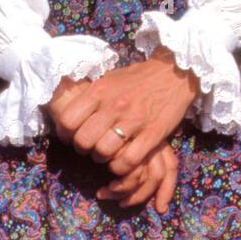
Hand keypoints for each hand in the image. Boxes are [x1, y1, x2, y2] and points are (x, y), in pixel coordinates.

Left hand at [51, 51, 199, 177]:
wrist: (175, 72)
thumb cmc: (139, 78)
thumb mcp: (110, 79)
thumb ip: (91, 96)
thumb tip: (68, 111)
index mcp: (100, 90)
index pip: (68, 121)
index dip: (65, 134)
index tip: (72, 137)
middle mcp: (115, 105)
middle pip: (83, 140)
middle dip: (83, 149)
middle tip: (91, 147)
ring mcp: (135, 119)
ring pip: (104, 151)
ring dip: (102, 158)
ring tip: (108, 154)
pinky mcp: (153, 132)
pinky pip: (128, 160)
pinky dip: (121, 167)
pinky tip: (122, 161)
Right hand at [96, 139, 178, 213]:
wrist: (80, 115)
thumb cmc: (97, 134)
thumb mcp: (116, 148)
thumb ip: (130, 160)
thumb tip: (138, 191)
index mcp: (153, 138)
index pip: (170, 164)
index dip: (168, 188)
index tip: (161, 208)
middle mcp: (149, 140)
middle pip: (160, 174)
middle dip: (144, 196)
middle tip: (123, 205)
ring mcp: (138, 142)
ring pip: (143, 177)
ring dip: (125, 194)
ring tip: (105, 194)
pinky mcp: (124, 148)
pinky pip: (129, 176)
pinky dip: (118, 189)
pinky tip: (103, 190)